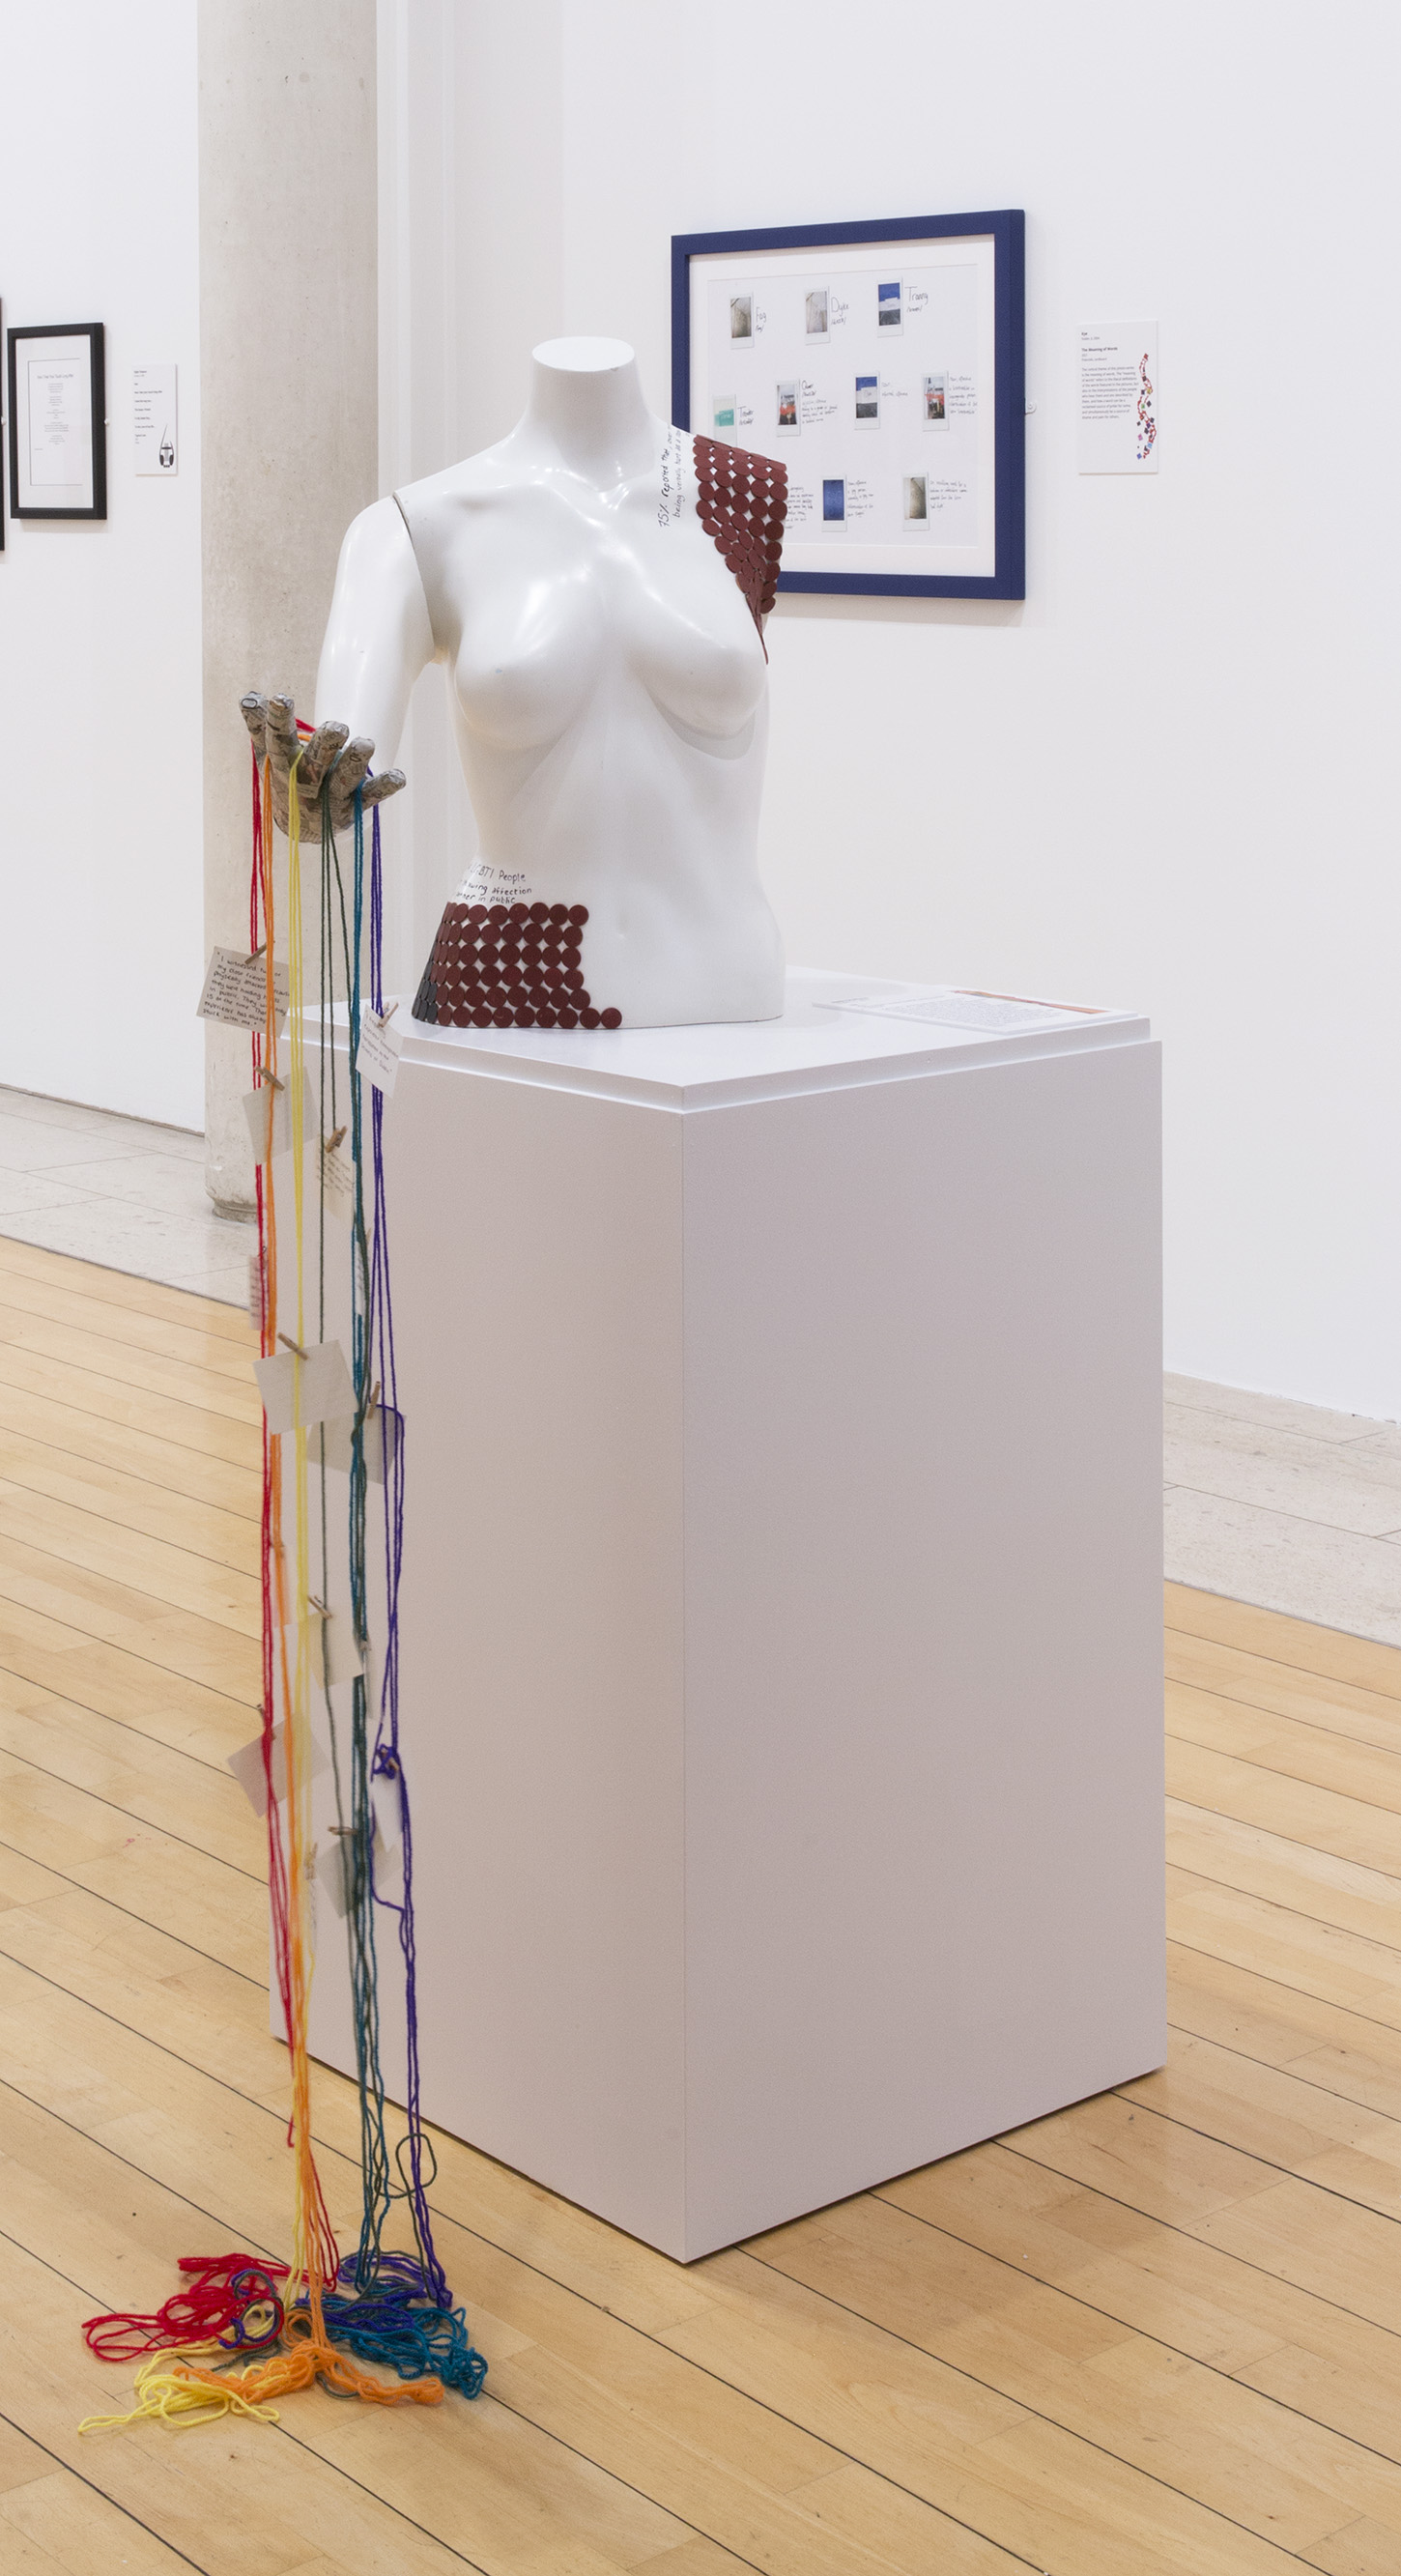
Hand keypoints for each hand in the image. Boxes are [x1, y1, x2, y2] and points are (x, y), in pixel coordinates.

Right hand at [240, 691, 405, 837]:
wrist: (300, 826)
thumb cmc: (284, 777)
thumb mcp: (269, 753)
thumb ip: (261, 725)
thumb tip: (250, 697)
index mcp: (282, 767)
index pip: (277, 741)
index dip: (276, 721)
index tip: (279, 698)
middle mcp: (306, 785)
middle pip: (313, 765)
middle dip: (325, 746)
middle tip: (337, 726)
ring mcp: (330, 799)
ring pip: (343, 780)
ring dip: (355, 763)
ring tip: (366, 742)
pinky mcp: (353, 808)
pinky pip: (369, 797)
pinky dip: (384, 787)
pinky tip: (399, 776)